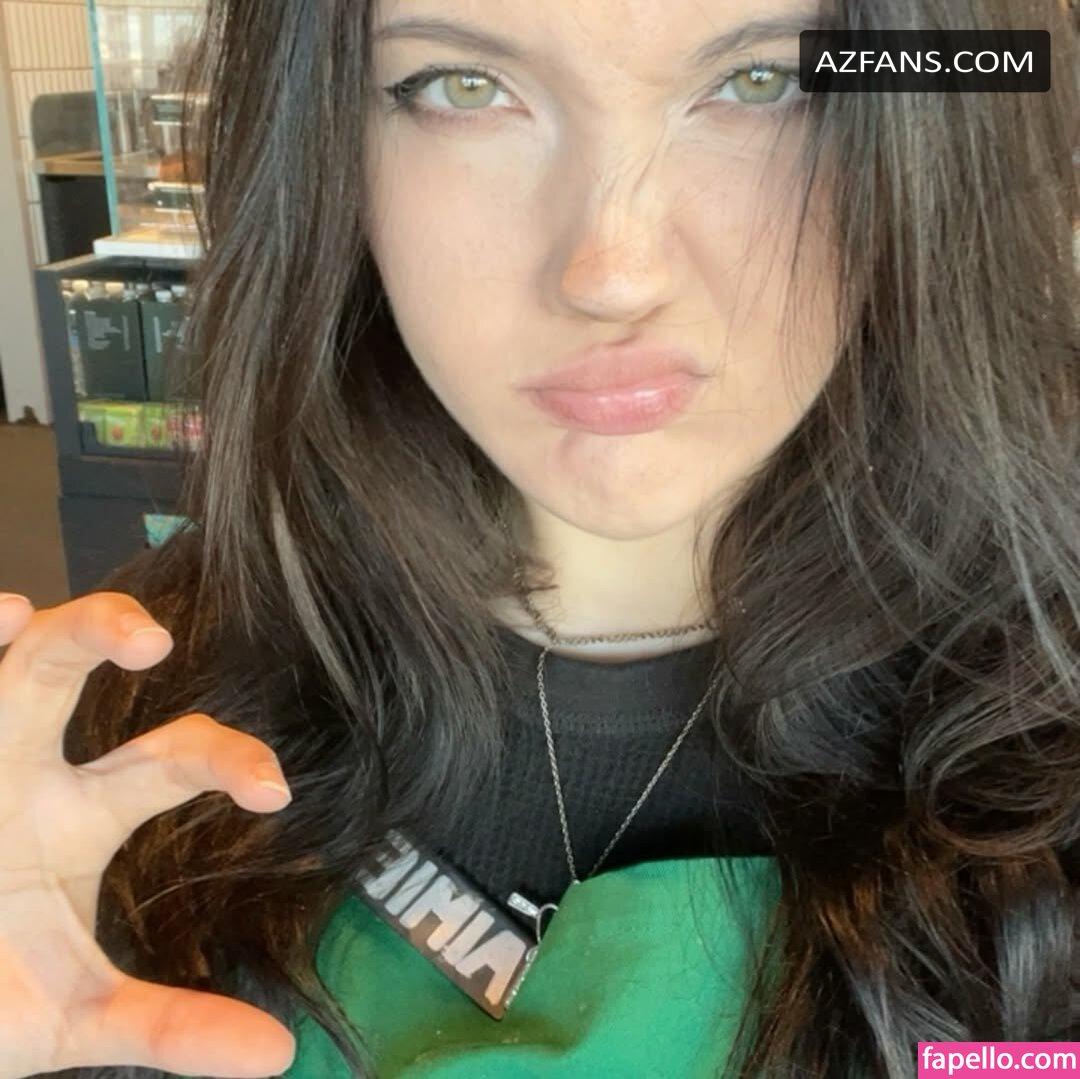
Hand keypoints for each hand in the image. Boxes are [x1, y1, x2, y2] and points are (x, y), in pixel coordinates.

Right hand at [0, 591, 296, 1077]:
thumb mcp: (74, 1018)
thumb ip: (171, 1029)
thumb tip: (279, 1055)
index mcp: (79, 815)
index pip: (167, 758)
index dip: (226, 761)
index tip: (274, 791)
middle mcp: (19, 768)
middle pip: (64, 669)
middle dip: (101, 632)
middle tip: (150, 639)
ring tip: (13, 616)